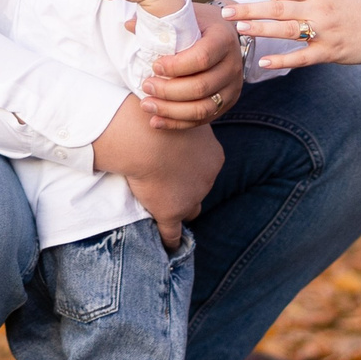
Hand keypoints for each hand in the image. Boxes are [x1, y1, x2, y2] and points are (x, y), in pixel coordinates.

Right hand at [92, 97, 223, 246]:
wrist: (147, 138)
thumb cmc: (159, 118)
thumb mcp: (180, 114)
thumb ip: (183, 121)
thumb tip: (176, 110)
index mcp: (213, 156)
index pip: (206, 167)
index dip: (192, 167)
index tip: (177, 164)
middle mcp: (208, 179)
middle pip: (200, 187)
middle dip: (188, 186)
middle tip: (169, 181)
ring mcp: (191, 198)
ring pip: (191, 209)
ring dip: (181, 209)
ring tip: (168, 212)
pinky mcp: (171, 212)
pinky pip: (173, 234)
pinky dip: (171, 241)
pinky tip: (169, 249)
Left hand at [139, 4, 243, 126]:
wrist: (226, 35)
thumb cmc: (201, 24)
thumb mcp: (185, 15)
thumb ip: (159, 20)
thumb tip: (129, 25)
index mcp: (223, 39)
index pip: (202, 58)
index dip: (175, 66)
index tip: (154, 66)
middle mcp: (233, 64)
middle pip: (201, 86)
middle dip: (168, 91)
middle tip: (145, 86)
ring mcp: (232, 86)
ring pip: (203, 108)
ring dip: (171, 111)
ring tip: (146, 105)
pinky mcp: (227, 103)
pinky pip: (202, 120)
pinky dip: (177, 123)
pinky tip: (155, 121)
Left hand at [220, 0, 360, 67]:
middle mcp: (319, 8)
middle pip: (276, 7)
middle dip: (248, 8)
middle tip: (225, 10)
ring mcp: (325, 31)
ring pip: (285, 30)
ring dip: (260, 29)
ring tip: (239, 30)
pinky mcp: (331, 52)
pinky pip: (302, 57)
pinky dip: (282, 60)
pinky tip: (263, 62)